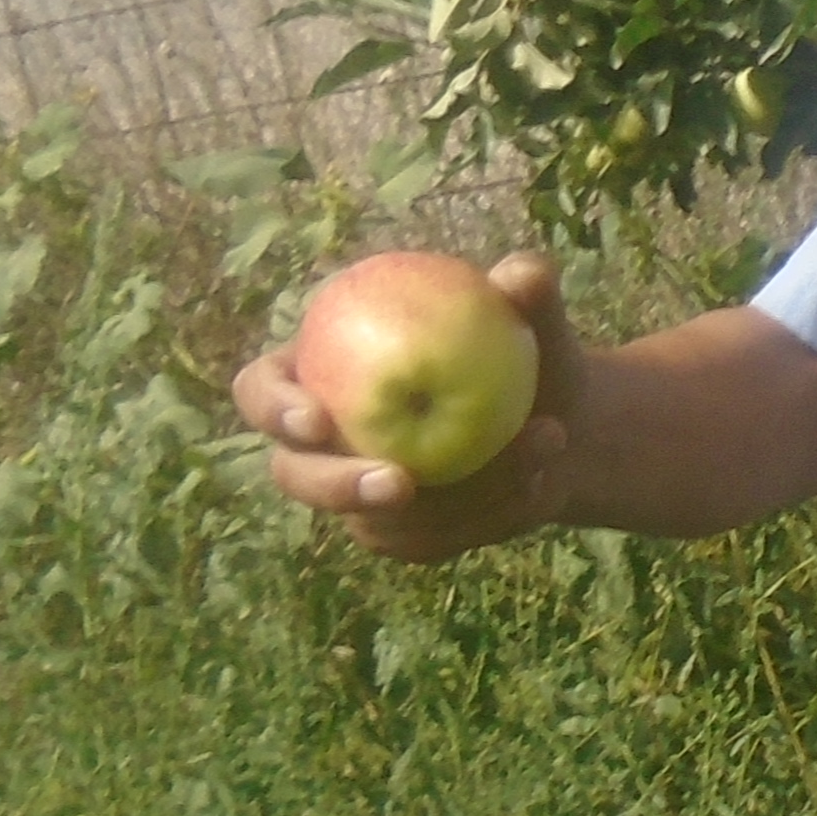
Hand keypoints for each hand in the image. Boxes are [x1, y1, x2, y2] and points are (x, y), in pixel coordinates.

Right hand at [231, 249, 583, 562]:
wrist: (555, 414)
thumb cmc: (519, 349)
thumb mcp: (532, 318)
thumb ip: (526, 291)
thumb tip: (522, 275)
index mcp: (314, 371)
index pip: (261, 390)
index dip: (273, 409)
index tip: (318, 420)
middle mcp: (325, 442)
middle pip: (295, 476)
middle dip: (337, 487)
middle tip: (403, 483)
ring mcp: (357, 497)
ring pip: (379, 521)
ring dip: (453, 501)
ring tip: (531, 455)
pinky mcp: (404, 535)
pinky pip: (436, 540)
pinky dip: (491, 515)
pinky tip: (543, 485)